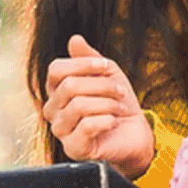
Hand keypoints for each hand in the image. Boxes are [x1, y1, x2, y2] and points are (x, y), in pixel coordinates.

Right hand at [42, 36, 160, 176]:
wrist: (134, 134)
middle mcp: (53, 110)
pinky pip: (86, 126)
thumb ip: (89, 57)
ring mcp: (60, 130)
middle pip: (69, 86)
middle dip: (102, 86)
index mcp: (57, 90)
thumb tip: (75, 39)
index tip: (106, 66)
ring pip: (78, 106)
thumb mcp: (107, 74)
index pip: (56, 70)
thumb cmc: (117, 103)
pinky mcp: (73, 149)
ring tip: (120, 108)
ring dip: (108, 104)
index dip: (82, 64)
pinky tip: (114, 122)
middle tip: (121, 92)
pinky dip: (107, 120)